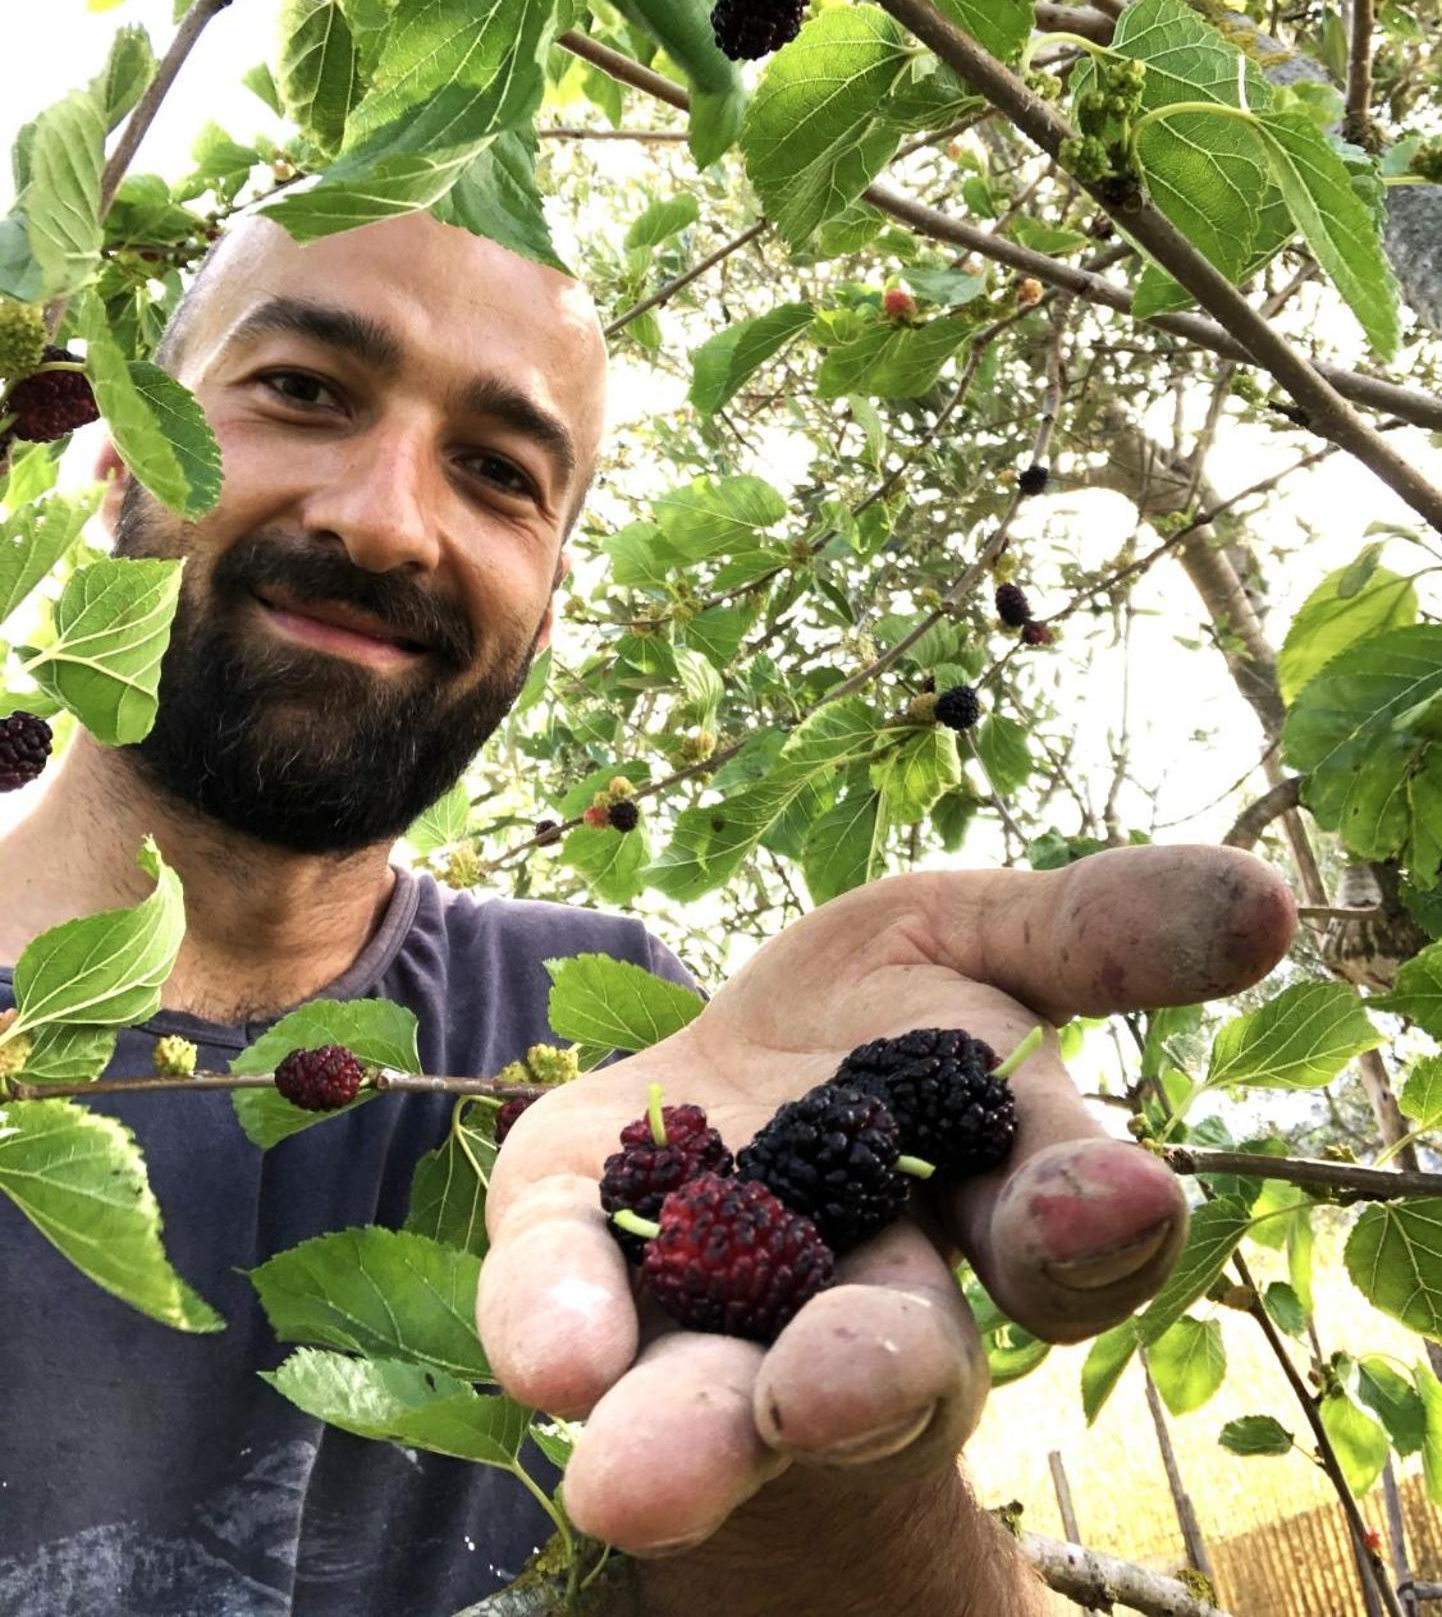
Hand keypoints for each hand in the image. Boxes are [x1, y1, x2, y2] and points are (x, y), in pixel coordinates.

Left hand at [478, 844, 1294, 1561]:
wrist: (740, 1071)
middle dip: (868, 1367)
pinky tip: (552, 1356)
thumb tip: (1267, 903)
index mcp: (991, 1195)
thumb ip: (1105, 929)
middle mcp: (867, 1283)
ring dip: (697, 1426)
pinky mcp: (579, 1248)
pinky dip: (555, 1317)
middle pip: (885, 1348)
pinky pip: (562, 1293)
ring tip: (642, 1473)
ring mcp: (719, 1290)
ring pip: (725, 1383)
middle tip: (840, 1389)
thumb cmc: (889, 1015)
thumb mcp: (993, 936)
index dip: (1083, 1223)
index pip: (1057, 1233)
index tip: (1110, 1202)